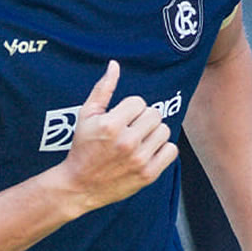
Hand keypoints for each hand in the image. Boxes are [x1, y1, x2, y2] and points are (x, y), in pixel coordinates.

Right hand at [61, 60, 178, 211]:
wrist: (80, 185)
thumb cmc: (83, 148)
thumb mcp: (86, 116)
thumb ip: (102, 89)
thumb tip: (114, 65)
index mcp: (111, 125)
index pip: (139, 102)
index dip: (130, 109)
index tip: (121, 119)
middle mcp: (127, 142)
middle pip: (154, 115)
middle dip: (143, 119)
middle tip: (131, 129)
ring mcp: (139, 160)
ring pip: (164, 131)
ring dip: (153, 133)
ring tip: (139, 140)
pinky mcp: (148, 174)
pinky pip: (171, 150)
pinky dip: (163, 149)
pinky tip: (148, 151)